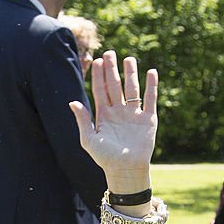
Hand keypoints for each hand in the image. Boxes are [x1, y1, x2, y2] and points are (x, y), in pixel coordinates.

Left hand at [70, 51, 157, 187]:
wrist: (125, 170)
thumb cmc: (104, 158)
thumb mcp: (89, 139)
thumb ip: (82, 120)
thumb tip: (72, 102)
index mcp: (103, 115)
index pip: (100, 90)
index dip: (98, 76)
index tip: (96, 61)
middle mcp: (118, 112)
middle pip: (115, 85)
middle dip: (112, 70)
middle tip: (110, 53)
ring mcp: (133, 114)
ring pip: (132, 89)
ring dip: (131, 74)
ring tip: (129, 59)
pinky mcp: (148, 119)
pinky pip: (150, 99)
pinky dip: (152, 86)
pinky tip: (151, 72)